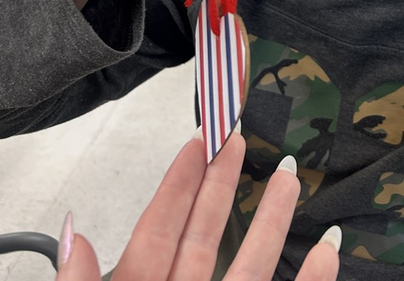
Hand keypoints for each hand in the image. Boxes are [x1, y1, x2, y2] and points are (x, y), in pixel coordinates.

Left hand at [56, 132, 340, 280]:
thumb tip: (74, 231)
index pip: (160, 227)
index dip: (179, 181)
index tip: (196, 140)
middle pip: (207, 231)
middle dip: (223, 182)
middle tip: (238, 136)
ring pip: (254, 262)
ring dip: (274, 218)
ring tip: (291, 173)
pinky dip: (313, 279)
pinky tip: (329, 247)